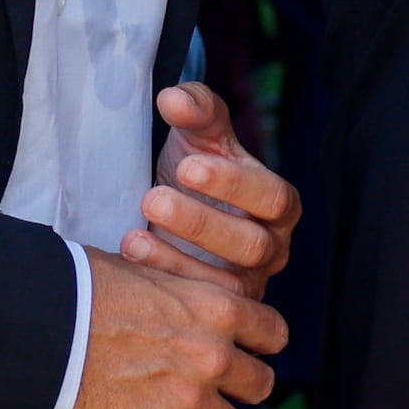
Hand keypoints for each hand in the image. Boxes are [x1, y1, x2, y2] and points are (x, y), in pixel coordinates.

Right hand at [67, 249, 283, 408]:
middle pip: (261, 384)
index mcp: (217, 308)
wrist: (48, 328)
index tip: (251, 346)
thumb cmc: (90, 289)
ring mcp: (189, 400)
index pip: (274, 333)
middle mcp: (214, 356)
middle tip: (224, 384)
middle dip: (245, 384)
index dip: (262, 340)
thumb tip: (196, 294)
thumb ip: (189, 289)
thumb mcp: (153, 268)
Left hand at [126, 82, 299, 298]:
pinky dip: (163, 281)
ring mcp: (248, 285)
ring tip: (133, 234)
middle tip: (153, 199)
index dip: (234, 184)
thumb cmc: (194, 172)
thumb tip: (174, 97)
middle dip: (201, 224)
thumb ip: (197, 110)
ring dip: (179, 260)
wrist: (172, 213)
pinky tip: (129, 255)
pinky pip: (200, 307)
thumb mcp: (198, 137)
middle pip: (252, 244)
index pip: (273, 196)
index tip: (188, 165)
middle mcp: (272, 247)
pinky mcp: (218, 311)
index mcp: (279, 204)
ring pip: (228, 285)